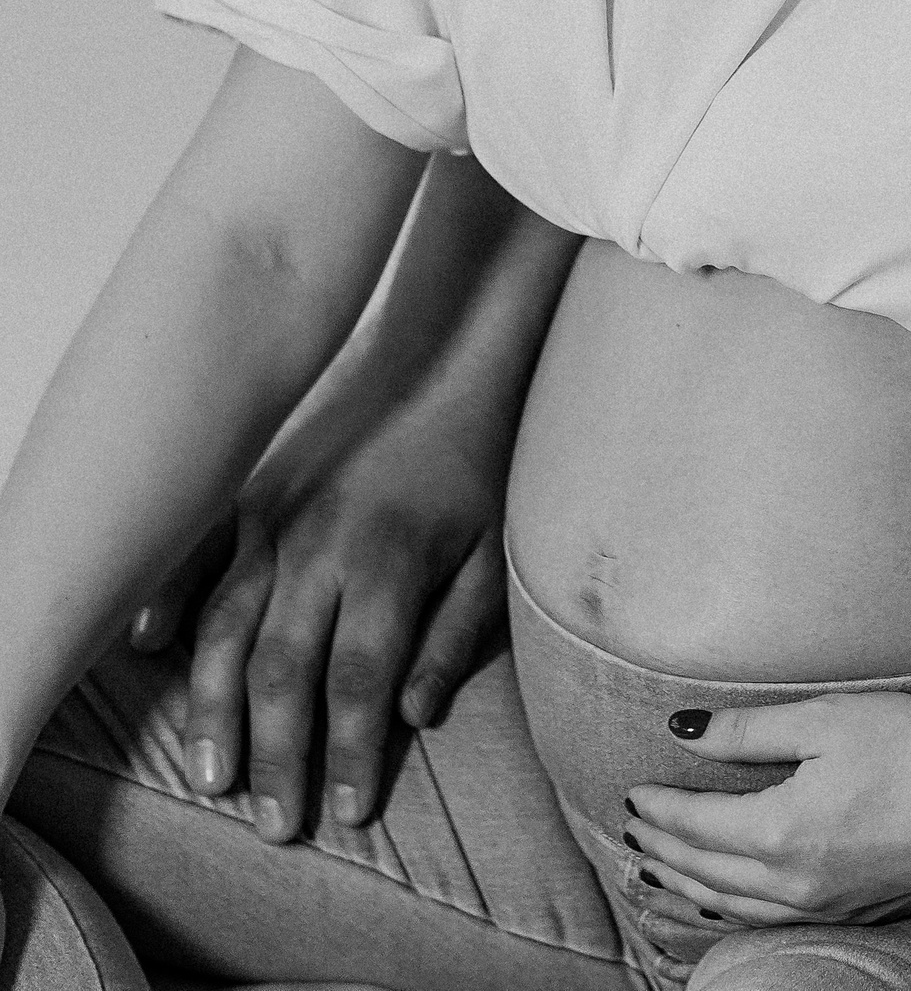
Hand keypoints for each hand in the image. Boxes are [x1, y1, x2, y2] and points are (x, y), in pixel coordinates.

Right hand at [128, 395, 506, 840]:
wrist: (440, 358)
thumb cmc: (472, 465)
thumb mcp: (491, 553)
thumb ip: (454, 637)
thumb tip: (415, 717)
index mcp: (387, 564)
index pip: (360, 680)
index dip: (351, 753)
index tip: (349, 814)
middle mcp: (320, 546)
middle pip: (283, 670)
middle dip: (277, 755)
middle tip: (275, 825)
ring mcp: (275, 517)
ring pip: (227, 627)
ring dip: (214, 708)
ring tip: (211, 775)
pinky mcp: (250, 494)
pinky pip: (197, 554)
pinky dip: (168, 599)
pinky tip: (147, 646)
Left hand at [621, 690, 910, 925]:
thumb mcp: (828, 719)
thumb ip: (748, 731)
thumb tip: (683, 732)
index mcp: (782, 831)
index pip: (697, 825)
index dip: (660, 808)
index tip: (631, 793)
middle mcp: (796, 882)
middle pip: (707, 871)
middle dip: (663, 849)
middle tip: (631, 829)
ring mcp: (827, 906)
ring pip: (734, 906)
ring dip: (689, 886)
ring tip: (658, 871)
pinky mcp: (856, 914)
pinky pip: (769, 921)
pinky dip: (732, 911)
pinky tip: (728, 903)